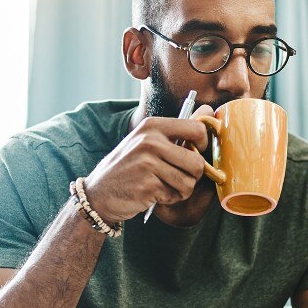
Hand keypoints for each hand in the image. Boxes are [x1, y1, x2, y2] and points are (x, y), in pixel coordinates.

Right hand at [84, 106, 212, 223]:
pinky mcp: (147, 185)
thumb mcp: (148, 141)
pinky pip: (175, 195)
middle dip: (193, 176)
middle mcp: (150, 141)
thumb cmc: (129, 167)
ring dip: (180, 190)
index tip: (194, 154)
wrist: (99, 193)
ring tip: (163, 185)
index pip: (197, 128)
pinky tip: (153, 194)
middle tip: (177, 177)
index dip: (203, 145)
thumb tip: (208, 108)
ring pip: (189, 182)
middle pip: (197, 162)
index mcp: (153, 125)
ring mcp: (147, 163)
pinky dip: (169, 199)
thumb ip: (179, 129)